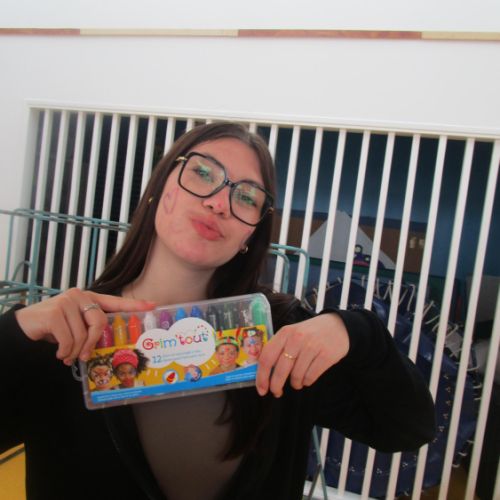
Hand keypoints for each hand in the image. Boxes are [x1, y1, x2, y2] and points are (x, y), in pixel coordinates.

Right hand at [14, 288, 154, 365]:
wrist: (25, 326)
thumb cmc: (54, 327)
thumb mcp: (75, 325)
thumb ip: (90, 328)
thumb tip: (105, 345)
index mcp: (89, 298)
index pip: (115, 301)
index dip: (133, 305)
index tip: (152, 306)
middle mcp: (80, 296)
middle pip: (98, 322)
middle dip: (92, 343)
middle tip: (85, 356)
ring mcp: (66, 302)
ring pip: (82, 334)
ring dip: (75, 351)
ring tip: (67, 356)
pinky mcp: (54, 313)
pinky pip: (67, 339)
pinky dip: (65, 351)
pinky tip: (59, 353)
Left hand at [256, 313, 349, 397]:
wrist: (338, 325)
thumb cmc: (309, 333)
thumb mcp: (292, 333)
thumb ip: (278, 348)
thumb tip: (264, 373)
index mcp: (285, 333)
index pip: (266, 357)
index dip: (261, 377)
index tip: (261, 389)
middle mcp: (297, 338)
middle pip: (280, 370)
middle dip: (276, 386)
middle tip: (277, 392)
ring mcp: (312, 347)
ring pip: (296, 376)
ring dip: (295, 383)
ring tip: (297, 381)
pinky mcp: (326, 355)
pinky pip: (310, 377)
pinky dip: (307, 382)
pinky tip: (307, 378)